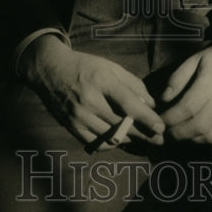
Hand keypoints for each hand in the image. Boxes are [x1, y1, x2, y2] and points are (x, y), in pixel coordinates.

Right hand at [19, 34, 165, 148]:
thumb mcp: (110, 67)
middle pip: (122, 124)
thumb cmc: (85, 67)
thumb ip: (133, 85)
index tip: (161, 128)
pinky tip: (119, 140)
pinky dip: (111, 145)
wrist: (50, 70)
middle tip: (159, 140)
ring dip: (129, 140)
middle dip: (144, 134)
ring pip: (110, 137)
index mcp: (101, 80)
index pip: (128, 104)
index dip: (147, 118)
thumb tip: (151, 105)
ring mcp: (79, 116)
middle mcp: (89, 100)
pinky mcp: (71, 127)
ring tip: (142, 140)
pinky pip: (96, 143)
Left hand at [160, 25, 211, 144]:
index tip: (160, 120)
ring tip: (180, 132)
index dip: (170, 118)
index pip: (187, 108)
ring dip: (191, 138)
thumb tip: (164, 100)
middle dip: (178, 132)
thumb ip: (177, 79)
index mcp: (210, 83)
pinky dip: (206, 140)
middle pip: (197, 126)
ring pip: (209, 136)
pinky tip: (197, 132)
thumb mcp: (195, 60)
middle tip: (166, 130)